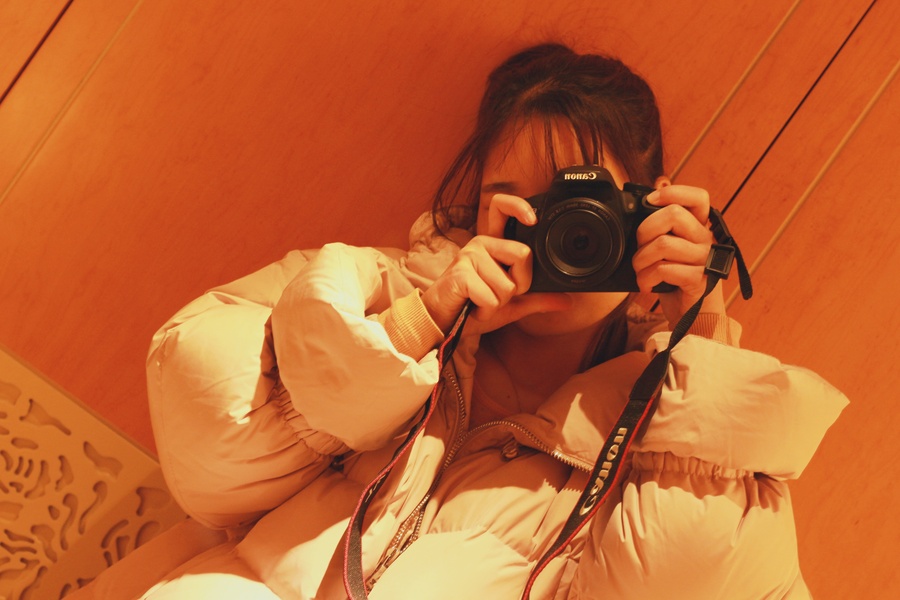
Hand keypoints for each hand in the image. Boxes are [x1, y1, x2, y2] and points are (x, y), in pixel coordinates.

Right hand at [422, 194, 571, 335]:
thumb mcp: (511, 305)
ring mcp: (468, 256)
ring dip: (499, 304)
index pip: (501, 208)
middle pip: (522, 255)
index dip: (519, 207)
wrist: (443, 323)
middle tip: (499, 295)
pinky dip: (487, 311)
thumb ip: (537, 299)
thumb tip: (567, 300)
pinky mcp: (460, 274)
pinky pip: (492, 298)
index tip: (533, 220)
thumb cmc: (472, 308)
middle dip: (518, 286)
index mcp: (493, 245)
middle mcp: (481, 244)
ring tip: (481, 303)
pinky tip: (473, 309)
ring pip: (508, 285)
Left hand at [632, 185, 725, 326]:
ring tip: (641, 273)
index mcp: (698, 228)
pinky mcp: (700, 280)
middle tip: (640, 249)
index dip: (674, 192)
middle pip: (673, 215)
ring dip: (641, 261)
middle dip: (644, 231)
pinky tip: (648, 286)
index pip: (698, 197)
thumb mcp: (667, 251)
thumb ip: (660, 229)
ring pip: (664, 244)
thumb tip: (647, 196)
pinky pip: (666, 269)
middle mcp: (706, 239)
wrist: (692, 318)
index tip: (650, 201)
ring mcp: (705, 260)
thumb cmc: (675, 282)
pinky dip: (648, 278)